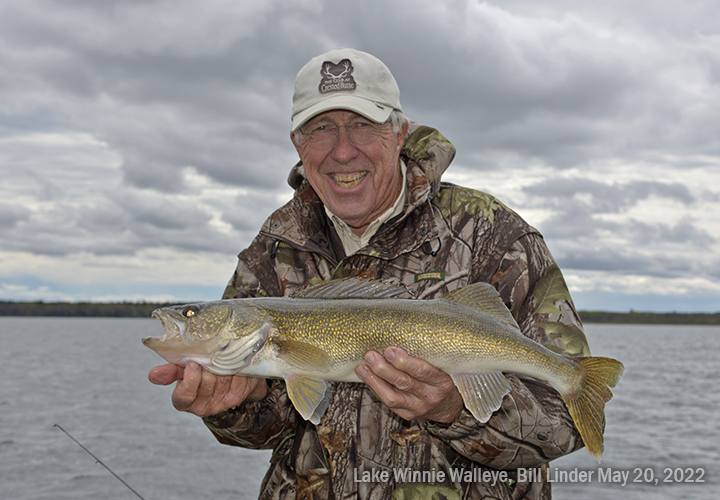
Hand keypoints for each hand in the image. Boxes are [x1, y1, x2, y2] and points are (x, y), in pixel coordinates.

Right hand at [148, 362, 267, 416]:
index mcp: (183, 401)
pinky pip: (236, 379)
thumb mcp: (183, 369)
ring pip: (221, 379)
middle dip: (208, 367)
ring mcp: (218, 404)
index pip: (184, 396)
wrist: (228, 372)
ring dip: (222, 365)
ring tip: (220, 360)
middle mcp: (200, 407)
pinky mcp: (234, 398)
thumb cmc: (201, 370)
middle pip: (206, 383)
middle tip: (209, 358)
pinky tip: (232, 366)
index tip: (193, 364)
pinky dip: (234, 368)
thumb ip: (170, 371)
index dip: (190, 379)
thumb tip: (153, 375)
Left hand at [355, 347, 463, 422]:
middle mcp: (431, 396)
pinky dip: (375, 388)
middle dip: (385, 369)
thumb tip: (399, 333)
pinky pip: (388, 402)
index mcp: (443, 381)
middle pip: (405, 383)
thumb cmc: (441, 375)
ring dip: (375, 380)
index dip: (406, 362)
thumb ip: (426, 353)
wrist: (448, 403)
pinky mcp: (407, 414)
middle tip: (371, 355)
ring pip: (393, 397)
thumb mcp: (441, 364)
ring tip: (362, 367)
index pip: (424, 371)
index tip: (390, 350)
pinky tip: (367, 376)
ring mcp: (418, 408)